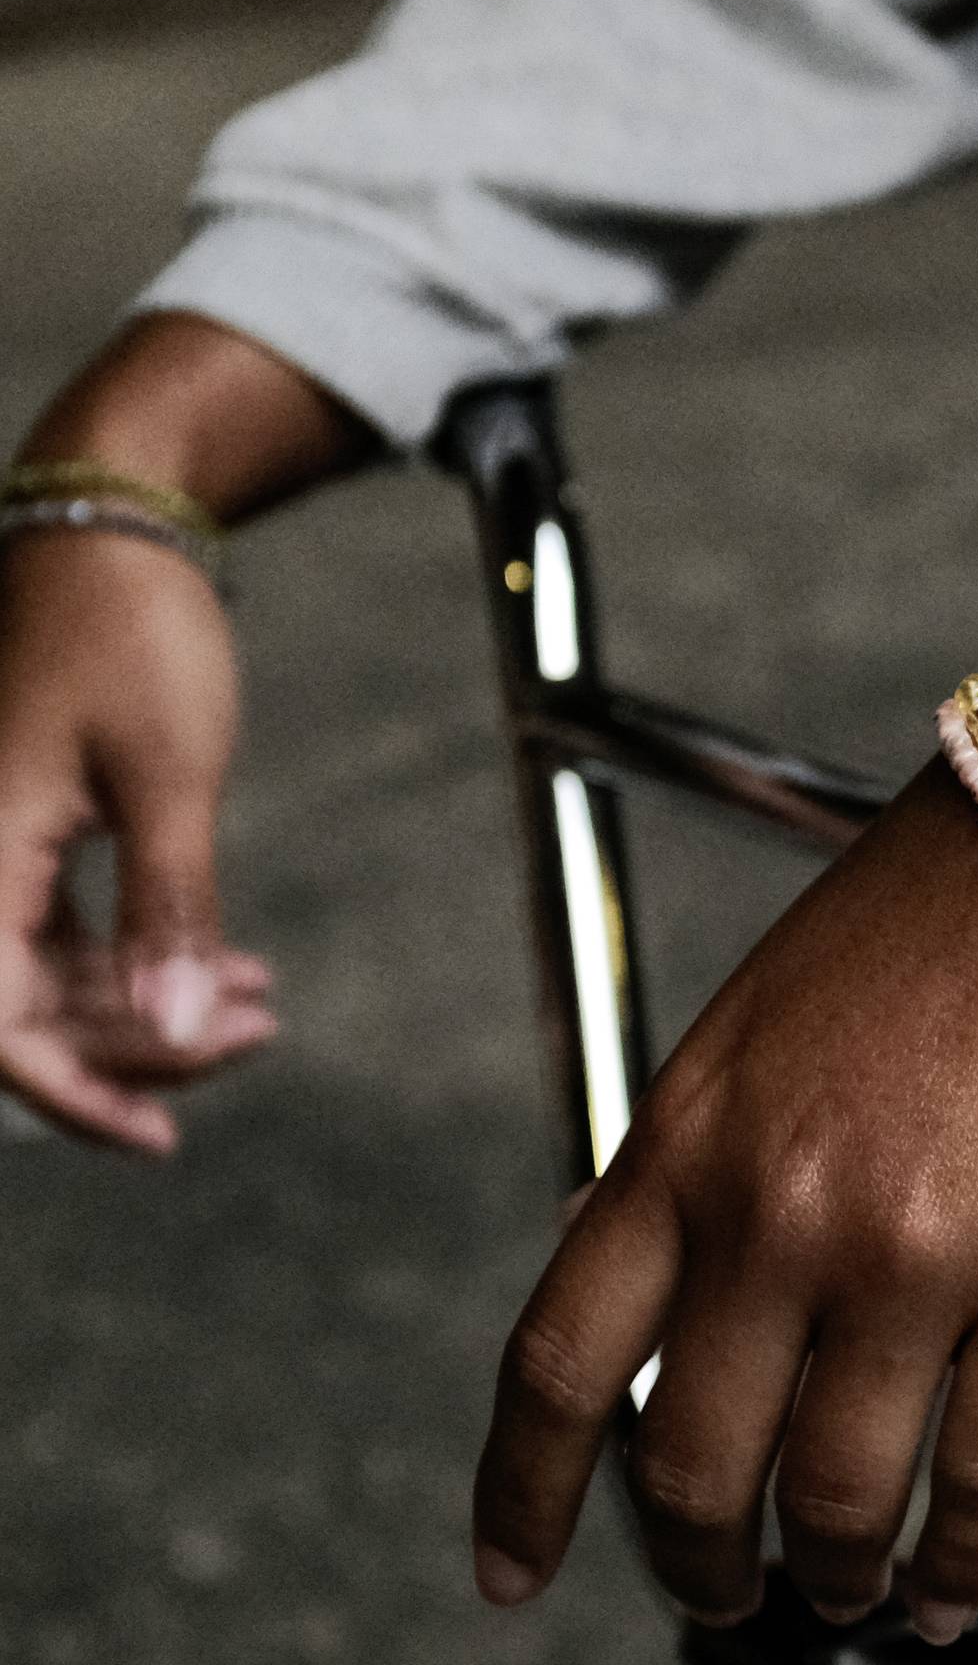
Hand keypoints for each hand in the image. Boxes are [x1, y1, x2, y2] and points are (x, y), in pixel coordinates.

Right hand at [0, 314, 372, 1149]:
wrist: (112, 527)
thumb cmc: (134, 635)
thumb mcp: (168, 777)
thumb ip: (169, 907)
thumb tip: (176, 1024)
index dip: (71, 1093)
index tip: (160, 1137)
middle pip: (28, 1007)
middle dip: (143, 1042)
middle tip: (259, 1034)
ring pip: (51, 969)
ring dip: (152, 1001)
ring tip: (265, 1008)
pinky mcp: (18, 823)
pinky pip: (60, 923)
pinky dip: (139, 952)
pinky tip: (234, 967)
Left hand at [471, 515, 977, 1638]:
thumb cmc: (967, 897)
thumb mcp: (770, 1018)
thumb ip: (717, 1161)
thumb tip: (692, 1304)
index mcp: (686, 1136)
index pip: (559, 1364)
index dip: (525, 1499)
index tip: (513, 1575)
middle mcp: (775, 1212)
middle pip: (694, 1466)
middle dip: (706, 1568)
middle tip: (736, 1600)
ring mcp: (914, 1253)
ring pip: (843, 1495)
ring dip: (843, 1575)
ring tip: (861, 1594)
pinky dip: (964, 1561)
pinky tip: (959, 1587)